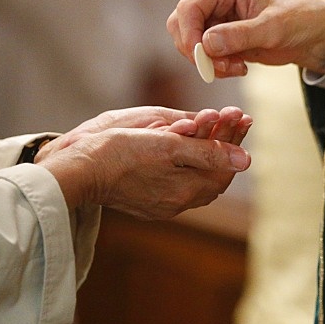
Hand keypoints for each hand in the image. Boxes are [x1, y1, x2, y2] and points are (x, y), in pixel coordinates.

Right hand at [37, 106, 252, 219]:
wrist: (78, 170)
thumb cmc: (120, 153)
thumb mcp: (169, 146)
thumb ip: (208, 153)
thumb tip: (246, 161)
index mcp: (186, 191)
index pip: (225, 170)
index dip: (234, 143)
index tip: (241, 118)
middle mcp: (177, 204)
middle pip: (213, 175)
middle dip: (224, 145)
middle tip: (232, 118)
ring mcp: (161, 205)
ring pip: (196, 179)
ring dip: (207, 152)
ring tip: (213, 128)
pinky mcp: (146, 202)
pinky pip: (177, 183)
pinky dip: (188, 163)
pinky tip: (187, 148)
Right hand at [166, 0, 324, 77]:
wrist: (314, 35)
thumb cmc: (300, 20)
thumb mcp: (273, 29)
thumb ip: (240, 35)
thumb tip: (206, 43)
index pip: (190, 6)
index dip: (188, 34)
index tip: (201, 58)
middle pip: (182, 24)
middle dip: (196, 50)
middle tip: (222, 68)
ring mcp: (218, 17)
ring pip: (191, 42)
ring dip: (208, 61)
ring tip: (236, 68)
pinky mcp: (222, 36)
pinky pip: (204, 54)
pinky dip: (216, 66)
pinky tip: (239, 67)